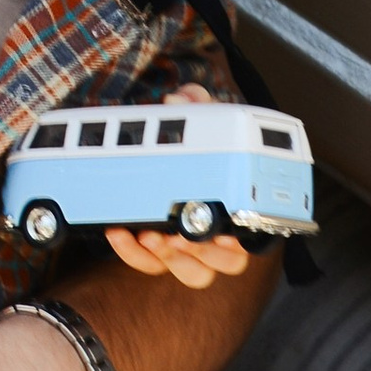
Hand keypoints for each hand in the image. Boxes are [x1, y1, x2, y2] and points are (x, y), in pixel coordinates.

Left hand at [101, 88, 251, 288]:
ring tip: (151, 235)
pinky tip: (117, 232)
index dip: (243, 240)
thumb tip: (180, 98)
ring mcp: (188, 248)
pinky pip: (148, 265)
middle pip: (226, 263)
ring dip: (171, 258)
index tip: (227, 233)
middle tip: (182, 234)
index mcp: (238, 207)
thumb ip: (194, 103)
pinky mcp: (156, 254)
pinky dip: (131, 254)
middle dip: (205, 252)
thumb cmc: (192, 142)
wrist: (156, 154)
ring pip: (191, 272)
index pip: (253, 235)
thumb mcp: (196, 118)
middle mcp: (219, 235)